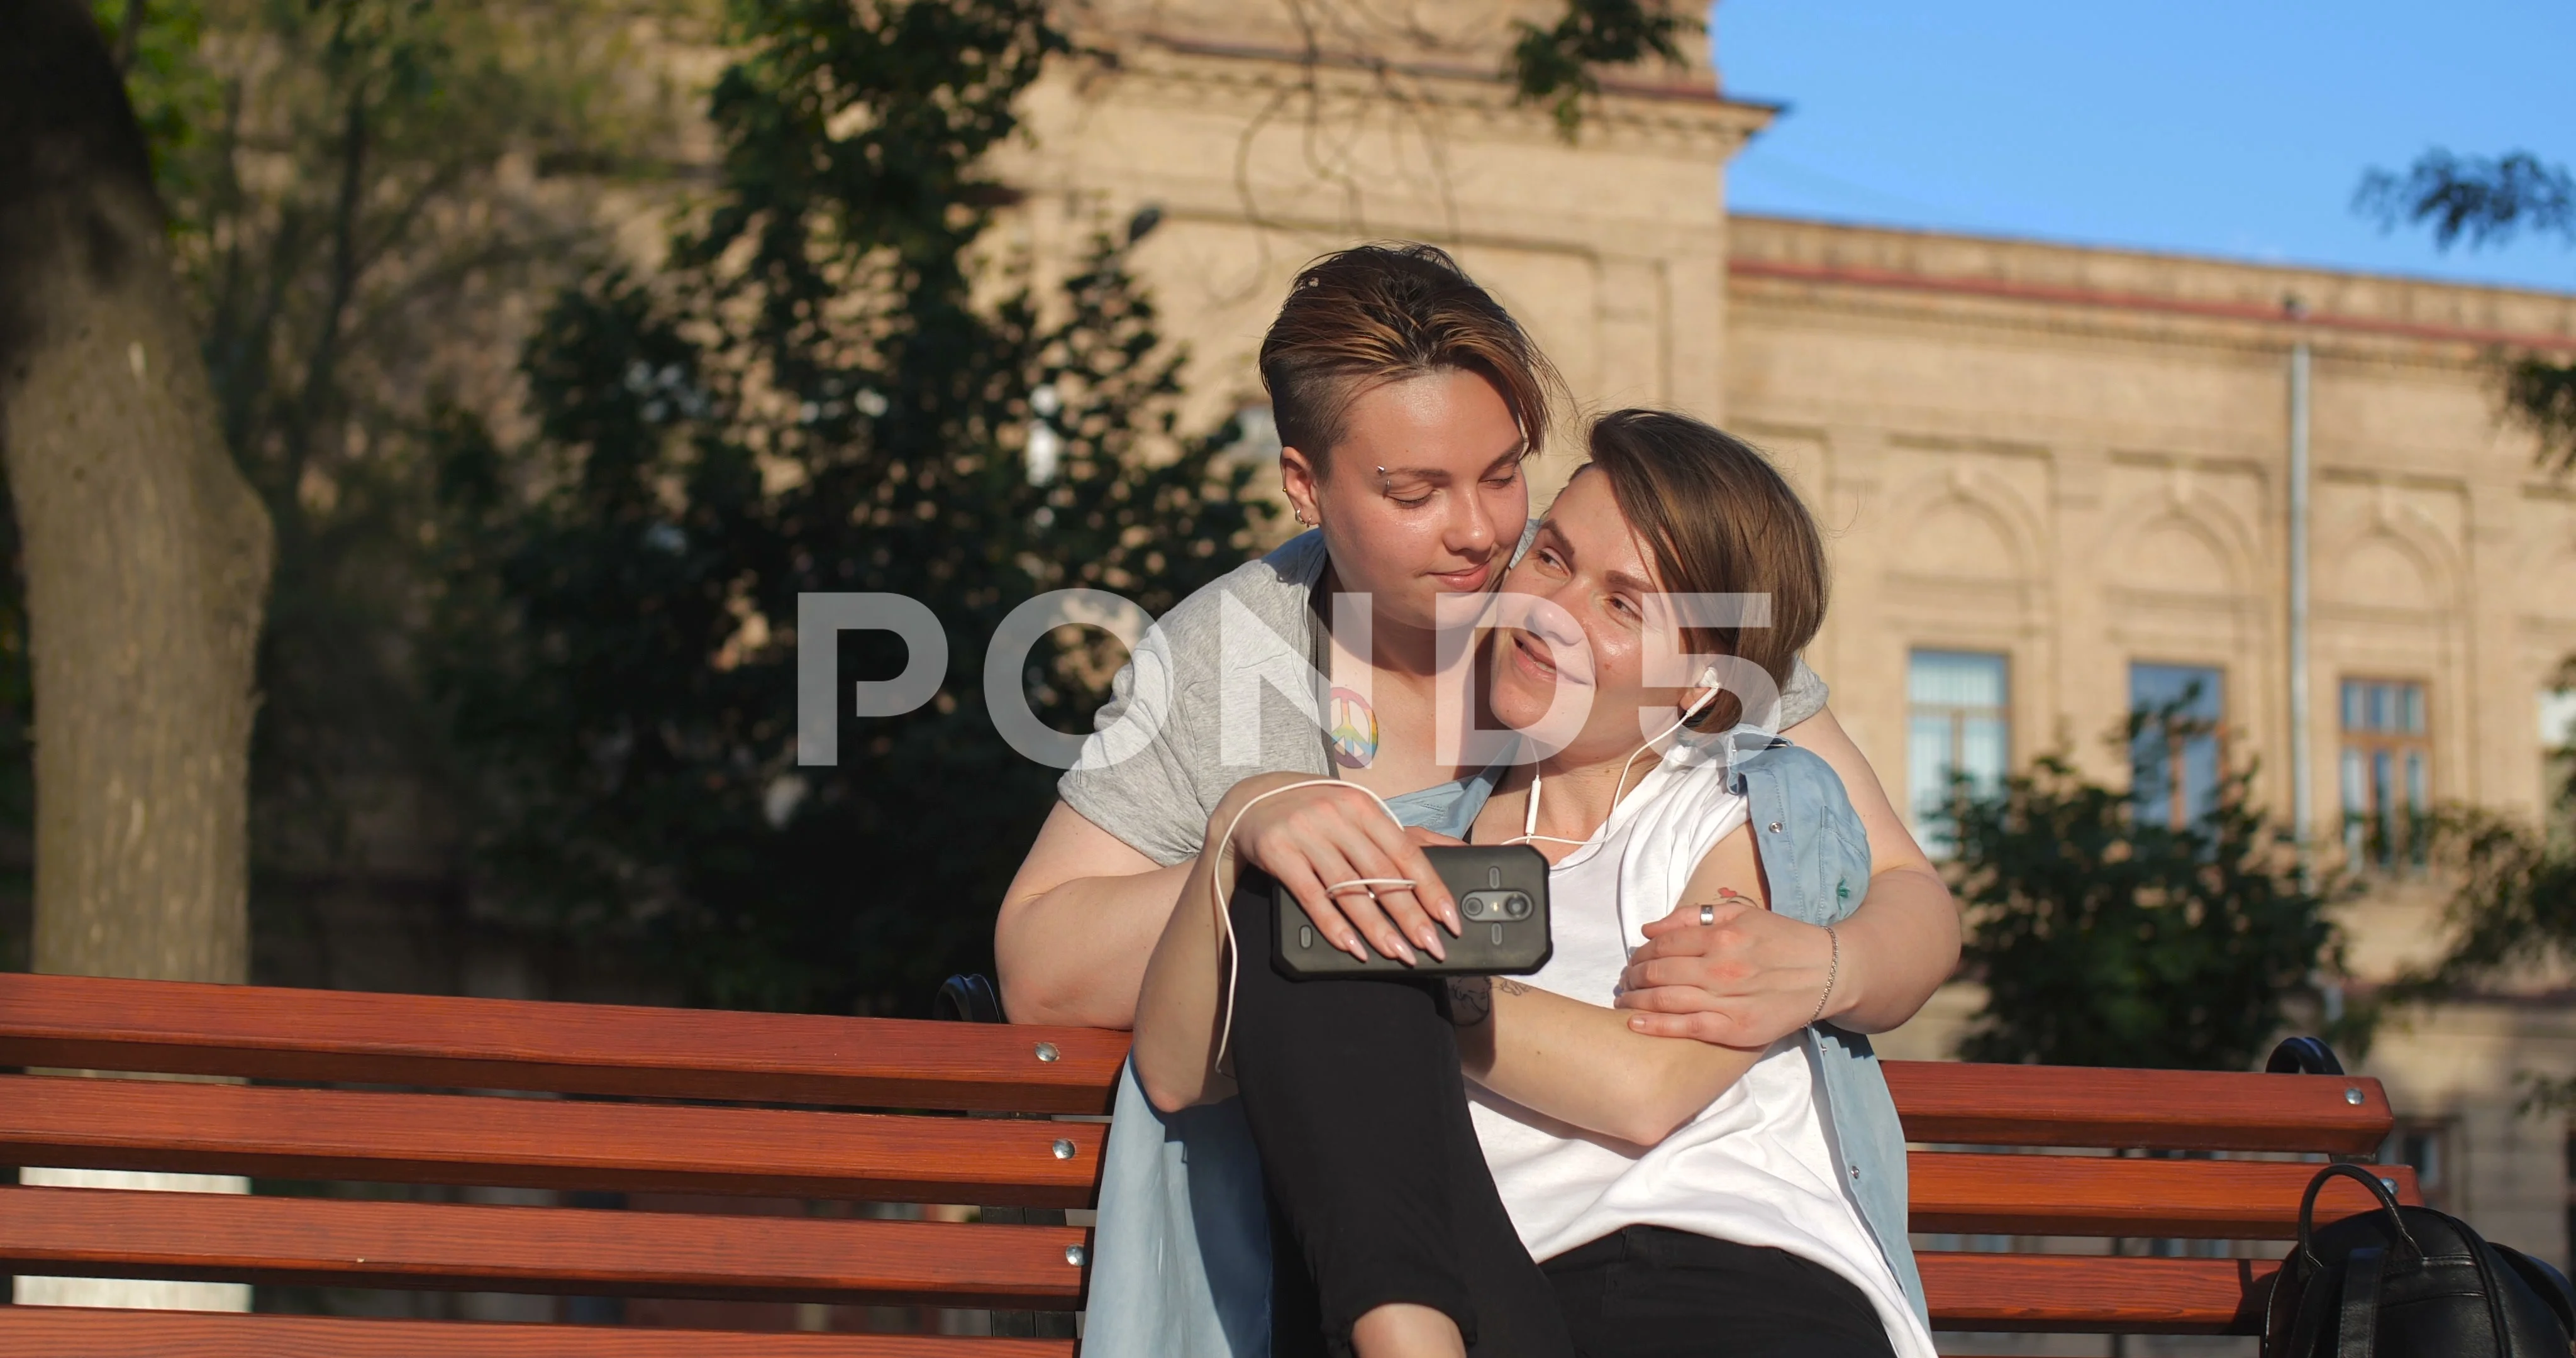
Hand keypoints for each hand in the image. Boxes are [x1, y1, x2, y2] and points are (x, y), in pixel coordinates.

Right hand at [1212, 775, 1459, 965]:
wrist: (1253, 802)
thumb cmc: (1317, 812)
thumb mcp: (1359, 812)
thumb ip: (1404, 834)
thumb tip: (1458, 850)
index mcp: (1364, 807)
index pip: (1405, 851)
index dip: (1431, 888)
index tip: (1449, 919)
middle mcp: (1337, 816)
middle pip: (1381, 875)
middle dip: (1409, 915)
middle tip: (1430, 946)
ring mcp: (1306, 834)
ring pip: (1348, 889)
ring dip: (1376, 928)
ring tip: (1397, 953)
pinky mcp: (1279, 852)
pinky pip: (1312, 897)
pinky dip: (1334, 926)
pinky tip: (1352, 947)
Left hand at [1615, 894, 1838, 1045]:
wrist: (1828, 973)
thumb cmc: (1782, 940)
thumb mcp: (1743, 914)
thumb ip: (1695, 916)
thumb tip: (1650, 928)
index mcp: (1721, 936)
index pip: (1663, 944)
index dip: (1641, 952)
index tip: (1633, 960)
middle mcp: (1721, 967)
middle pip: (1658, 971)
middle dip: (1633, 976)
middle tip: (1624, 980)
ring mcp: (1728, 1000)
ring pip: (1665, 999)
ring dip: (1635, 999)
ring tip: (1623, 999)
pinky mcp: (1735, 1029)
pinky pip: (1686, 1027)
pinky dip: (1655, 1025)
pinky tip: (1634, 1022)